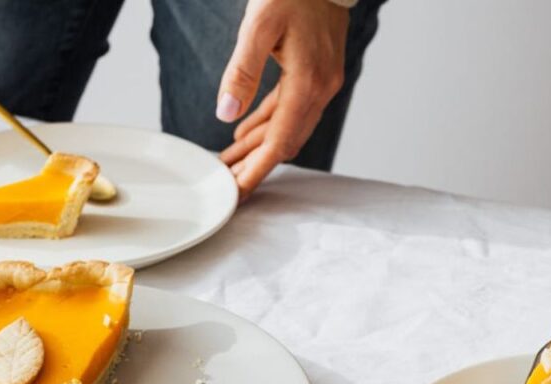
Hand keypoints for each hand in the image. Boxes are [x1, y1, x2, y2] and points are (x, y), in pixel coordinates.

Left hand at [218, 0, 348, 198]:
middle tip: (227, 182)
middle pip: (285, 141)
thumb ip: (242, 71)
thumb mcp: (258, 26)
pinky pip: (292, 109)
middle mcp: (321, 88)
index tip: (239, 191)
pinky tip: (246, 132)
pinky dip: (269, 124)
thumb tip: (227, 114)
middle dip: (256, 164)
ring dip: (259, 146)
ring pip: (288, 127)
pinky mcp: (318, 73)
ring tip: (230, 161)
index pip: (280, 140)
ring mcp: (323, 81)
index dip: (258, 169)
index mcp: (307, 82)